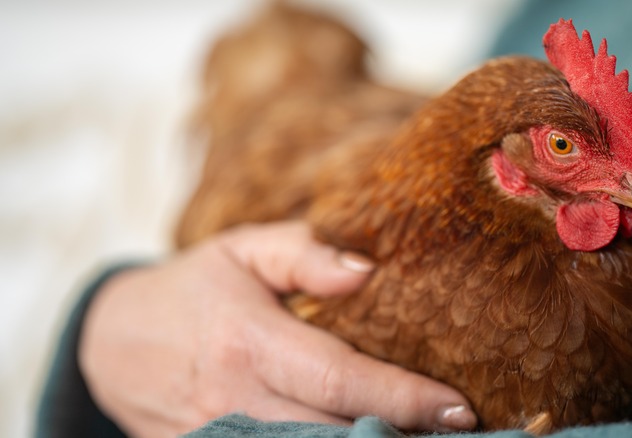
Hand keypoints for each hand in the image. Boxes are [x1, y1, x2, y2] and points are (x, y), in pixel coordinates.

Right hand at [79, 221, 476, 436]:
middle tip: (457, 433)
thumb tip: (366, 271)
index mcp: (250, 340)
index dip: (403, 398)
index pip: (340, 378)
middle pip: (332, 432)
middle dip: (398, 436)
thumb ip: (304, 254)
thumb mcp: (243, 250)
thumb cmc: (193, 287)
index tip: (457, 409)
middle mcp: (236, 397)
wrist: (112, 340)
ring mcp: (217, 436)